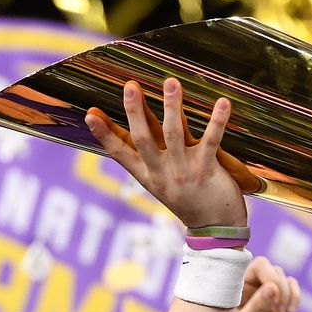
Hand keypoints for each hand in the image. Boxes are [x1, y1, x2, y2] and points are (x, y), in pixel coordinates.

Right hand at [84, 78, 247, 230]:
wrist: (216, 229)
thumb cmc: (190, 201)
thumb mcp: (162, 184)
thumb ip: (150, 160)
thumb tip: (136, 136)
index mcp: (148, 176)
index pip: (120, 154)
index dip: (104, 134)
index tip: (89, 115)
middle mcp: (162, 173)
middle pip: (144, 139)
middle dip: (135, 111)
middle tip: (130, 86)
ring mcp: (184, 171)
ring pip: (174, 134)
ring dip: (172, 106)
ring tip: (171, 82)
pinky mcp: (207, 169)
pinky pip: (211, 140)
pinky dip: (217, 120)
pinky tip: (222, 102)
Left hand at [227, 256, 299, 311]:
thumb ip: (256, 307)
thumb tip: (273, 287)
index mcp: (233, 288)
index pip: (253, 265)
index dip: (267, 274)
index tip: (272, 295)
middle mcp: (247, 287)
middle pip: (270, 267)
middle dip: (279, 285)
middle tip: (278, 308)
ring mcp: (263, 294)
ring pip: (282, 276)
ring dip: (288, 293)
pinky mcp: (277, 303)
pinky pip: (291, 287)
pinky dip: (296, 296)